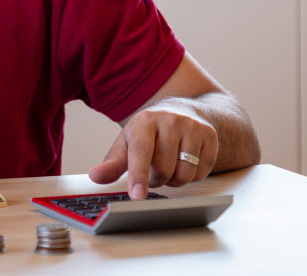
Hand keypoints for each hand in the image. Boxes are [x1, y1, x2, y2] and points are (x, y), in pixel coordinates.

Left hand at [87, 102, 217, 198]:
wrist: (181, 111)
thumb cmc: (149, 132)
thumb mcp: (127, 143)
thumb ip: (112, 163)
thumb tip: (96, 176)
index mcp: (144, 121)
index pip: (141, 152)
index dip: (139, 176)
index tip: (137, 196)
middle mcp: (170, 120)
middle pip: (163, 170)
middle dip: (157, 179)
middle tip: (155, 168)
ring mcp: (192, 126)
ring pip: (184, 174)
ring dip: (175, 179)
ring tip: (170, 164)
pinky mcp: (210, 136)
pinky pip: (201, 172)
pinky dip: (192, 175)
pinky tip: (186, 160)